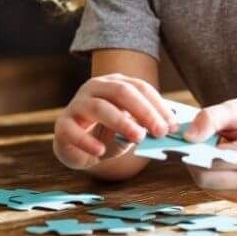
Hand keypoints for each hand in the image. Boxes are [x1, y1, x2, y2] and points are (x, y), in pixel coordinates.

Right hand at [52, 73, 174, 171]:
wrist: (77, 148)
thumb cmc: (107, 134)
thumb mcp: (130, 128)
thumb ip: (145, 127)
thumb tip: (166, 131)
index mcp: (114, 83)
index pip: (140, 88)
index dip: (158, 106)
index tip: (173, 125)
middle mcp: (95, 88)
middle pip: (122, 92)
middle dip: (144, 111)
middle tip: (160, 131)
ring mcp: (77, 104)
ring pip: (100, 107)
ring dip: (122, 122)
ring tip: (138, 138)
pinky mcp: (63, 124)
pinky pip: (74, 131)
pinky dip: (88, 142)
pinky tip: (101, 152)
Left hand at [181, 97, 236, 200]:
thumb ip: (212, 118)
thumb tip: (188, 137)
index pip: (209, 163)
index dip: (193, 150)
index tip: (189, 135)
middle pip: (204, 179)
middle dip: (195, 159)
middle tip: (200, 140)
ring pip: (204, 185)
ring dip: (200, 166)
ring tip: (213, 148)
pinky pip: (211, 188)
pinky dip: (208, 173)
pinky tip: (218, 159)